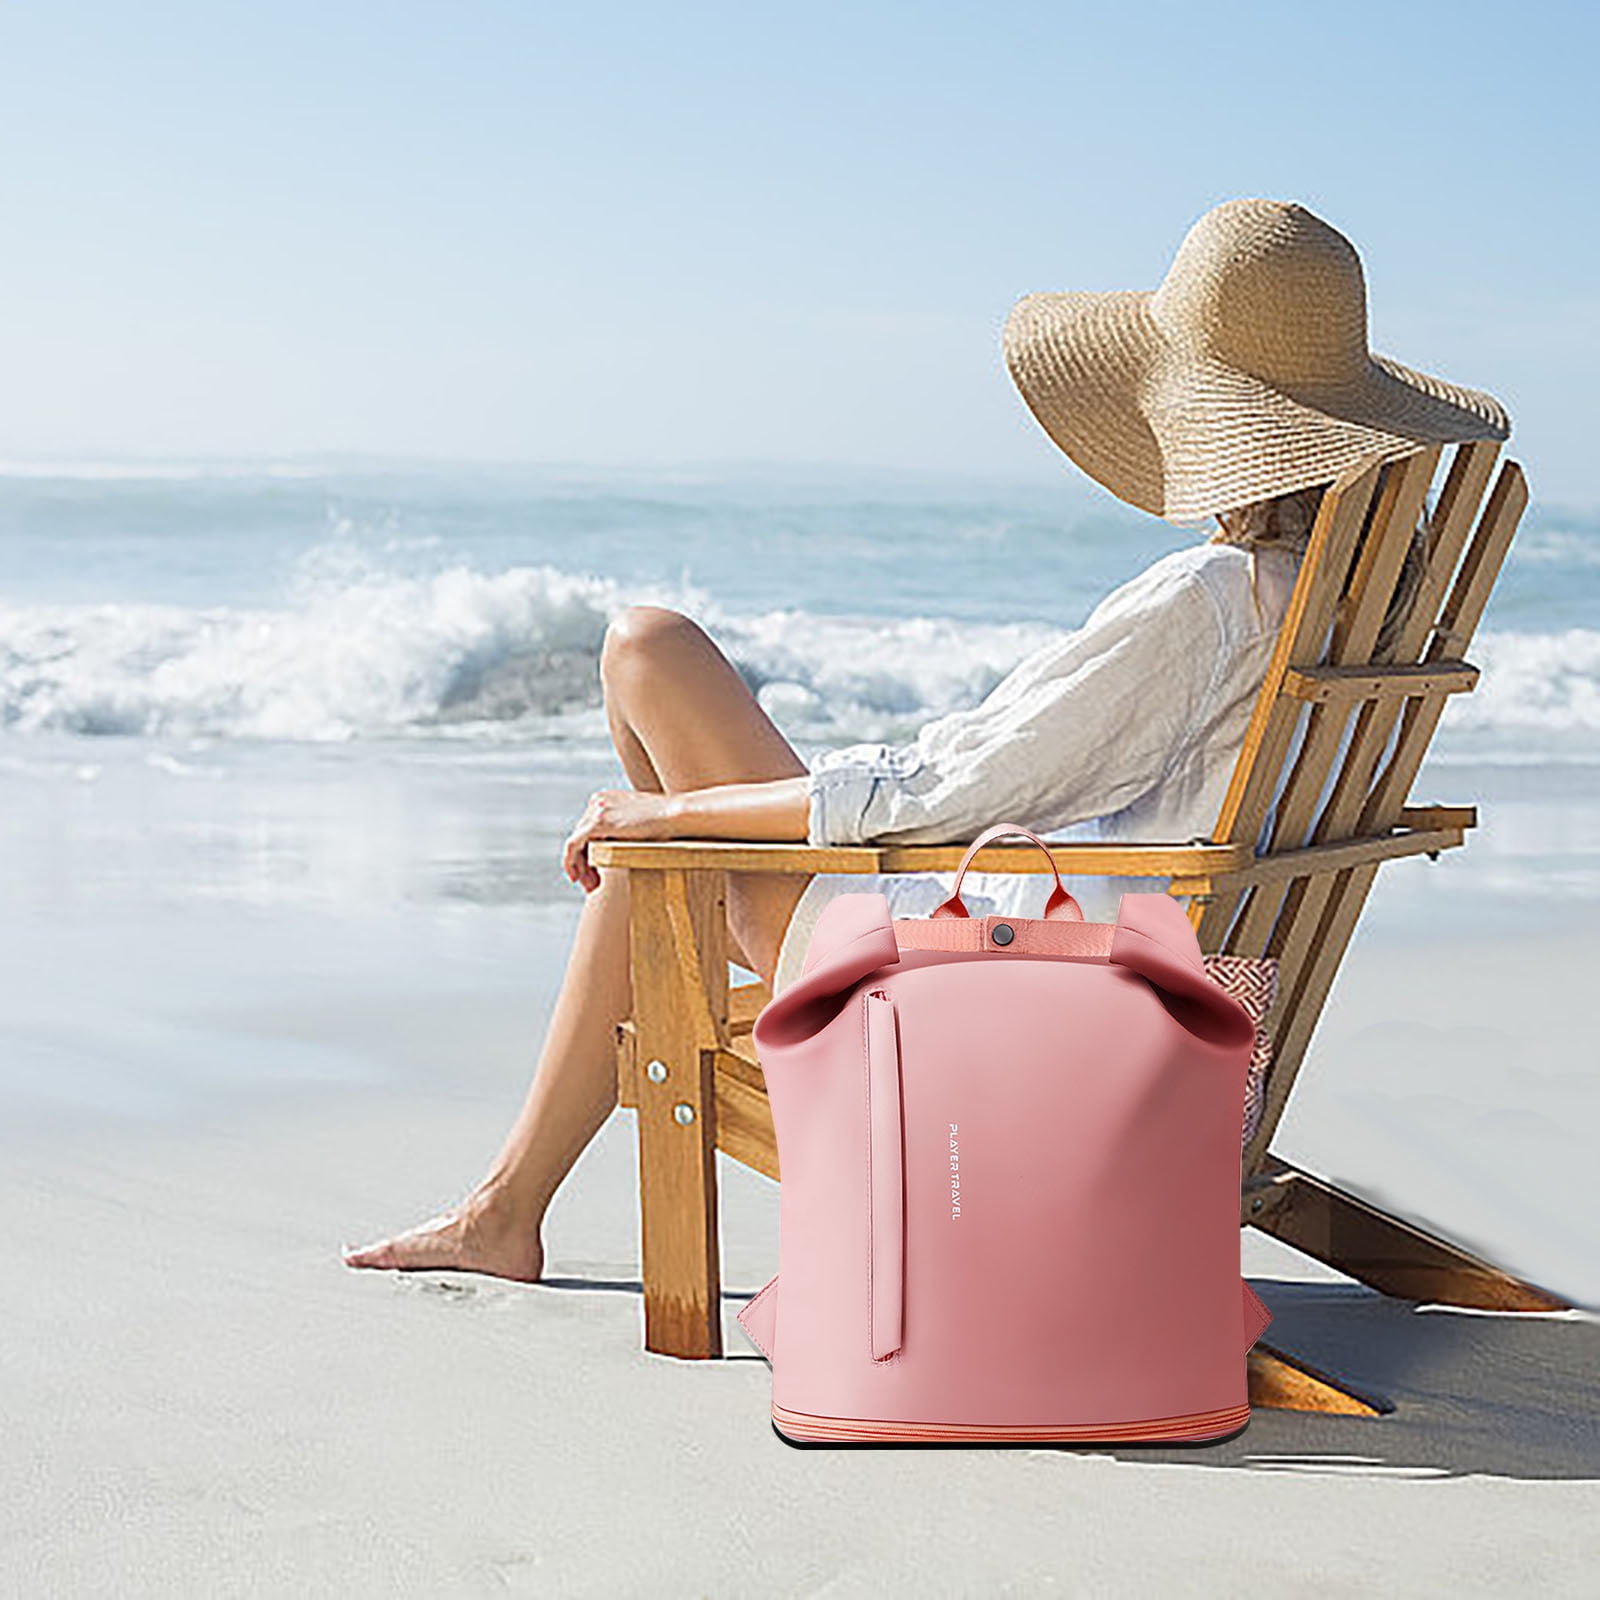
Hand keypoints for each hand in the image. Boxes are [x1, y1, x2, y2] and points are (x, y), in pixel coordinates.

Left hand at [562, 788, 676, 891]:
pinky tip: (576, 877)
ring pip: (575, 843)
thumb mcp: (639, 824)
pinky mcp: (599, 822)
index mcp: (606, 799)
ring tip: (590, 886)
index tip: (595, 874)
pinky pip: (574, 845)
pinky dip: (572, 862)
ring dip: (580, 867)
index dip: (587, 854)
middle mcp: (598, 801)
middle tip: (591, 885)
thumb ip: (624, 831)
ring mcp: (597, 809)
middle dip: (583, 864)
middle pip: (580, 837)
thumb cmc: (666, 824)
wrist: (676, 816)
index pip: (588, 830)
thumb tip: (616, 849)